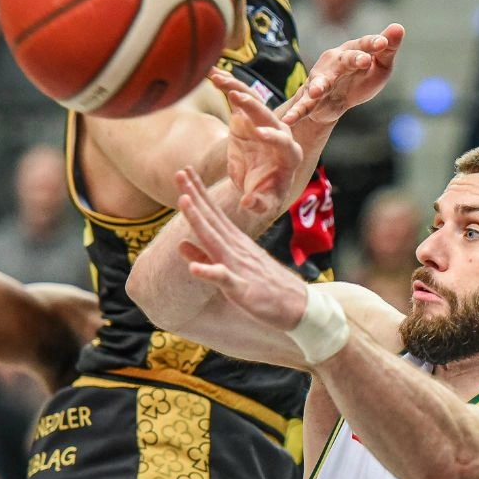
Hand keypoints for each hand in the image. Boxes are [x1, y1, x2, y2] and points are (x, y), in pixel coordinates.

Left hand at [176, 167, 307, 329]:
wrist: (299, 307)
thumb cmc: (265, 288)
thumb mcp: (232, 269)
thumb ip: (206, 257)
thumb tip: (181, 244)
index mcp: (234, 243)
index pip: (212, 214)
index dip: (196, 193)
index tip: (183, 172)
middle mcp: (236, 249)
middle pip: (211, 219)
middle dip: (194, 195)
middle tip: (179, 171)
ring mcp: (240, 267)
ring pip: (215, 241)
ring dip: (199, 221)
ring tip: (183, 201)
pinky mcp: (243, 289)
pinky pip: (225, 280)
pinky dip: (210, 272)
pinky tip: (194, 269)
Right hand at [207, 69, 302, 215]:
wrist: (253, 182)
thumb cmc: (264, 194)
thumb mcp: (263, 203)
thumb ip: (259, 203)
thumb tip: (248, 202)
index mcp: (289, 155)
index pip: (285, 143)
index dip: (273, 138)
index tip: (259, 135)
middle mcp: (280, 133)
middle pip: (269, 117)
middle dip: (254, 108)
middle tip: (238, 99)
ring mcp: (264, 121)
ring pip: (253, 101)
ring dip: (237, 89)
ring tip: (219, 80)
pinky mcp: (248, 115)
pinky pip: (239, 97)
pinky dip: (226, 85)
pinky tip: (211, 73)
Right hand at [280, 23, 404, 128]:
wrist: (336, 101)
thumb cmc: (359, 77)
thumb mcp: (379, 66)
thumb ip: (387, 49)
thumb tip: (399, 27)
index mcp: (352, 51)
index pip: (364, 45)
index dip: (373, 44)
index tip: (383, 43)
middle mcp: (334, 62)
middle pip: (344, 60)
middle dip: (353, 59)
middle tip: (364, 61)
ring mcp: (320, 79)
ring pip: (320, 82)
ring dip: (318, 86)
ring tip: (317, 92)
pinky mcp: (310, 98)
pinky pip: (303, 106)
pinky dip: (295, 113)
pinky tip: (288, 120)